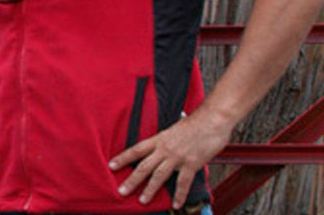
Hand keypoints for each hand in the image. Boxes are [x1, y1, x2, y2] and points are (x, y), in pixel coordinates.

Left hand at [109, 111, 231, 208]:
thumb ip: (168, 138)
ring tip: (142, 200)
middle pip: (144, 166)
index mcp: (160, 138)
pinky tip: (175, 204)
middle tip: (121, 191)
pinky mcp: (191, 164)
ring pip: (159, 176)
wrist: (212, 120)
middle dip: (131, 180)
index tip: (111, 165)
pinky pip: (183, 183)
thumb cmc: (196, 122)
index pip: (137, 149)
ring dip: (150, 189)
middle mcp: (165, 149)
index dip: (123, 158)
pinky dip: (179, 195)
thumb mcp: (175, 127)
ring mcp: (178, 157)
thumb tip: (164, 142)